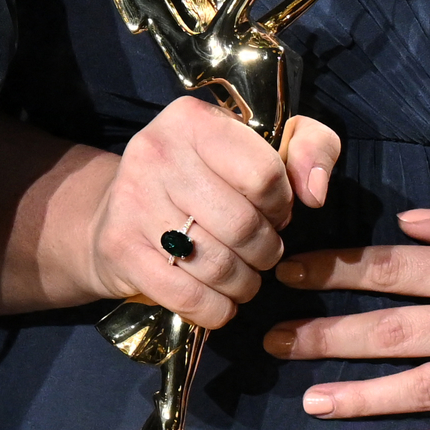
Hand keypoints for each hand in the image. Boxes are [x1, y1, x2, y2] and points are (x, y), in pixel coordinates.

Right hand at [58, 97, 334, 329]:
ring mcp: (132, 201)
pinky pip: (188, 296)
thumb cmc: (205, 177)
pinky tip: (219, 301)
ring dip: (244, 284)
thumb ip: (311, 147)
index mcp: (193, 119)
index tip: (271, 212)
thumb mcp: (265, 144)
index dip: (280, 205)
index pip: (263, 174)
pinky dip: (215, 310)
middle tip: (261, 252)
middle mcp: (156, 151)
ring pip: (218, 266)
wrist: (114, 210)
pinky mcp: (120, 248)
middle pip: (242, 225)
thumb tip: (315, 192)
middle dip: (265, 250)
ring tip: (242, 277)